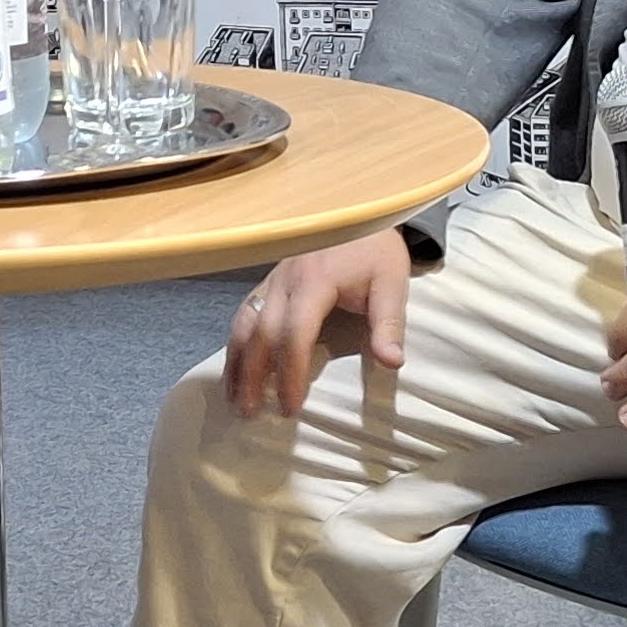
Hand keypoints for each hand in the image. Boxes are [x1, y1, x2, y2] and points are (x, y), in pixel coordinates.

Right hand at [224, 229, 410, 420]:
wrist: (363, 212)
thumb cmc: (377, 251)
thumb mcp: (392, 283)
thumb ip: (390, 323)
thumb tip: (392, 363)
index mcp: (315, 279)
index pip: (295, 333)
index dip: (291, 373)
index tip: (291, 406)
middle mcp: (285, 279)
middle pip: (261, 333)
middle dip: (254, 376)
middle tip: (252, 413)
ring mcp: (272, 278)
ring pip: (243, 323)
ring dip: (237, 363)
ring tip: (235, 399)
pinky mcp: (269, 281)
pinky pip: (244, 314)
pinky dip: (236, 344)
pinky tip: (235, 368)